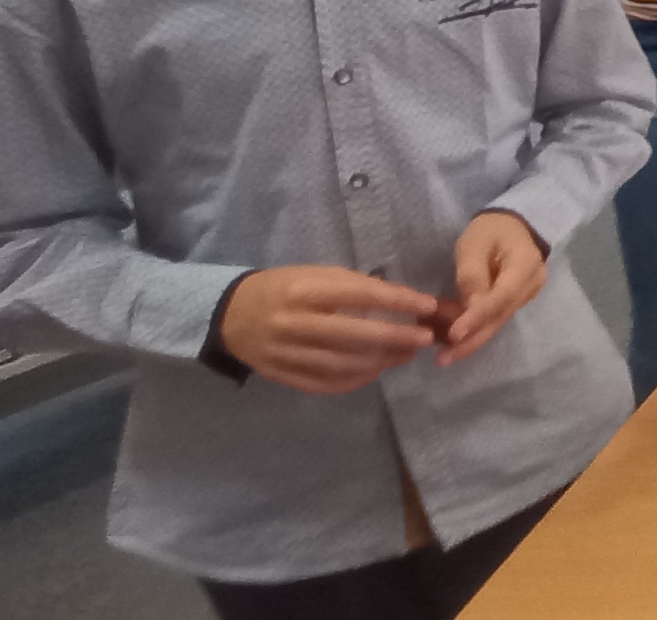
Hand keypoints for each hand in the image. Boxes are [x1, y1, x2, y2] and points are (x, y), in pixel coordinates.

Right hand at [218, 265, 438, 393]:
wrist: (229, 314)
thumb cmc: (283, 288)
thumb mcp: (314, 274)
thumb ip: (354, 287)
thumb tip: (404, 301)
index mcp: (304, 290)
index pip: (361, 295)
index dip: (398, 302)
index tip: (427, 306)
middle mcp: (293, 322)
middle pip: (355, 335)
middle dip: (396, 338)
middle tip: (424, 338)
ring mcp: (285, 353)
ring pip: (344, 363)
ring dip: (382, 360)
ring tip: (407, 354)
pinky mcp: (281, 375)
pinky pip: (326, 382)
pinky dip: (356, 378)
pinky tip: (376, 370)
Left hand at [437, 211, 548, 367]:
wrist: (513, 225)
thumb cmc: (491, 230)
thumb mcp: (474, 245)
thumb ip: (471, 276)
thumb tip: (468, 310)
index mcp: (525, 266)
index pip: (501, 298)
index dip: (477, 318)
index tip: (454, 335)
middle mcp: (530, 287)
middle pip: (500, 318)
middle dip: (471, 340)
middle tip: (442, 359)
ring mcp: (525, 297)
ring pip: (496, 322)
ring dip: (469, 337)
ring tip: (441, 352)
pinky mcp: (514, 302)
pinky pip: (494, 318)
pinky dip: (473, 328)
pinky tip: (450, 337)